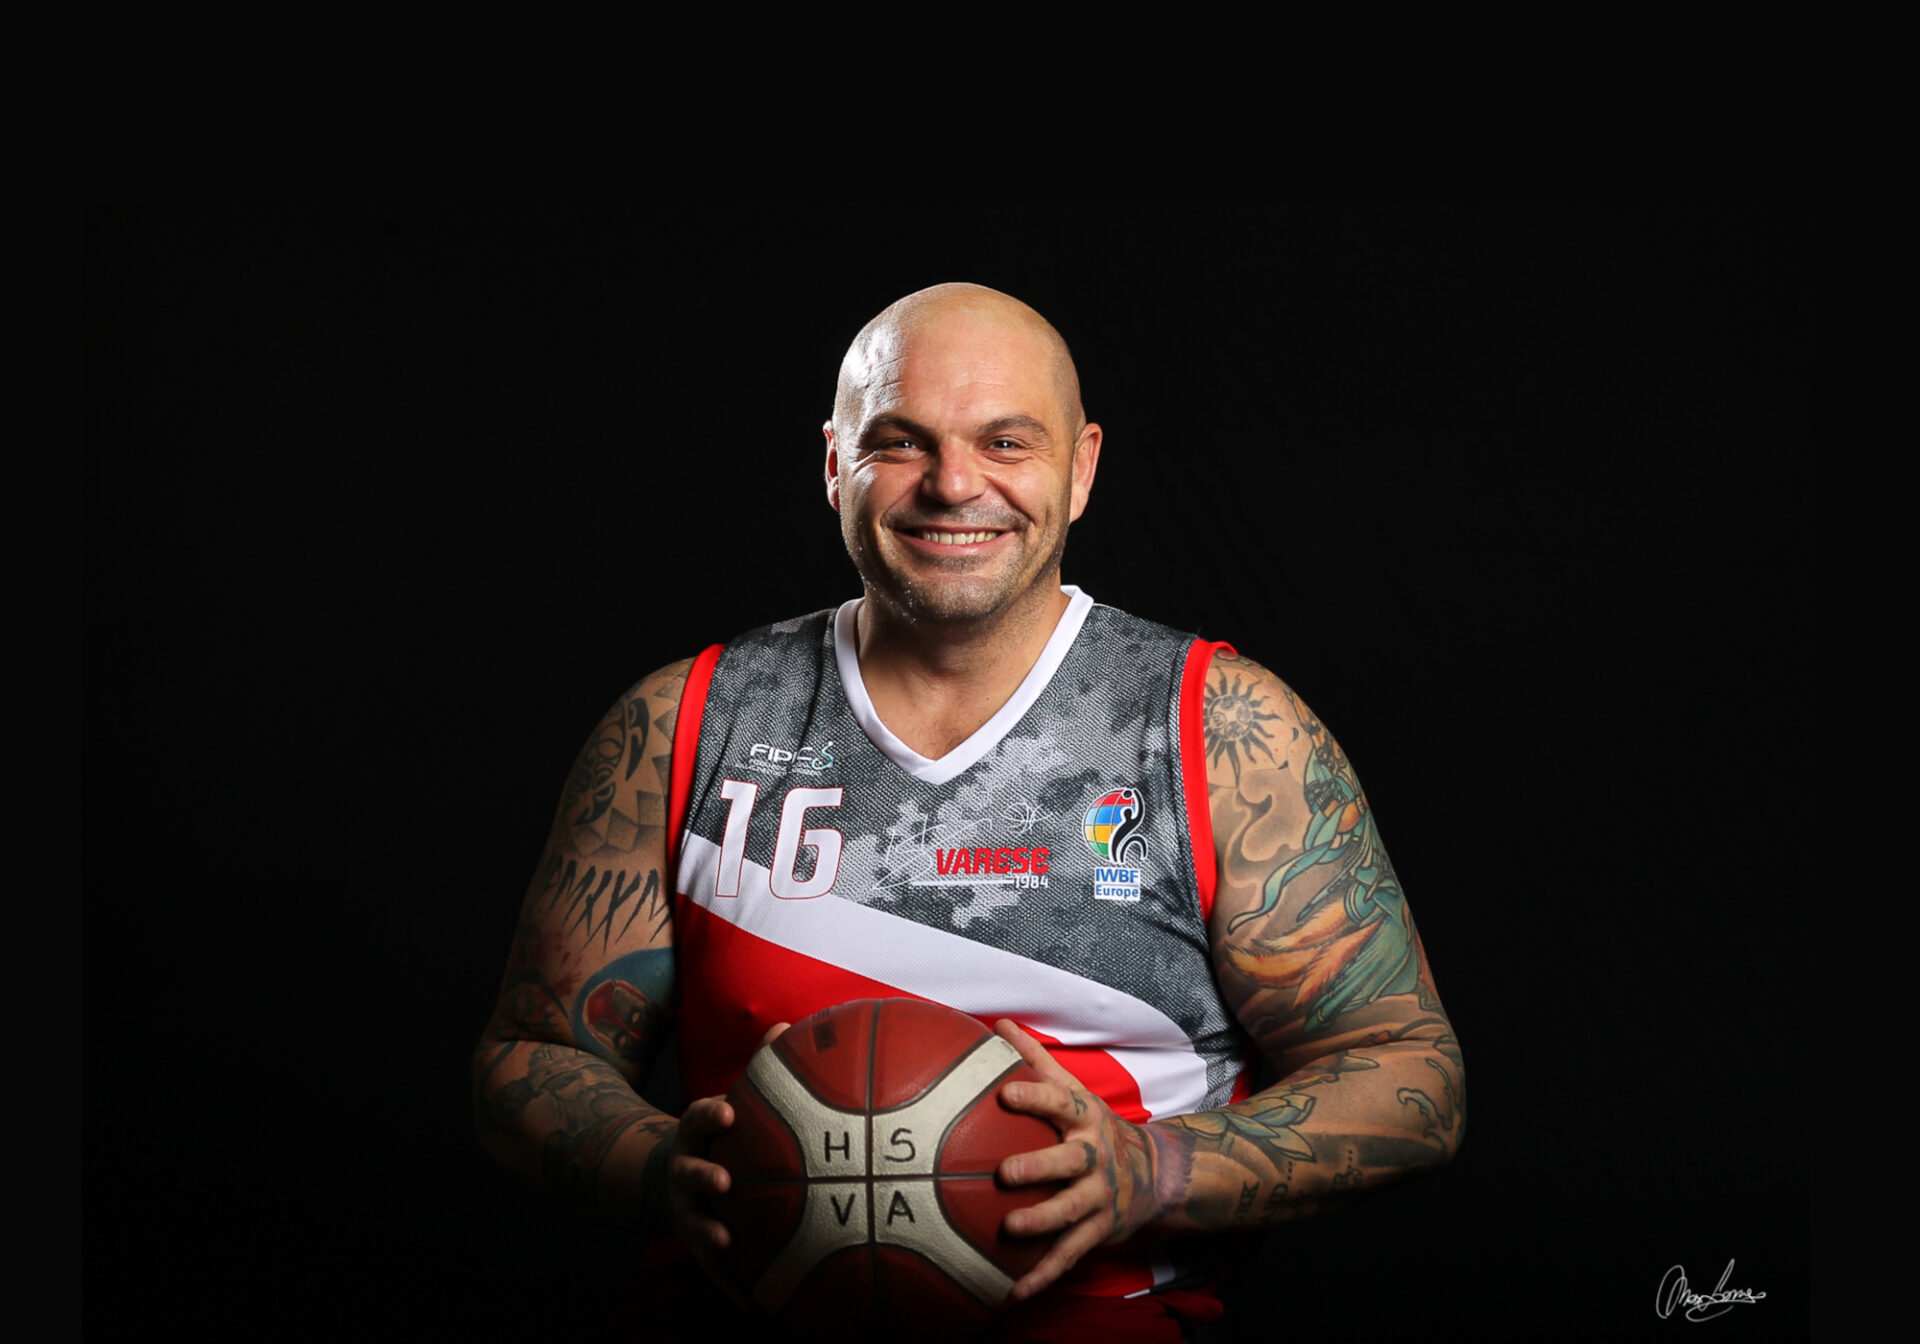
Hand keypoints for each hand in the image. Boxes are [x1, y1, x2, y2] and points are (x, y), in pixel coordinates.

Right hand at [667, 1022, 789, 1287]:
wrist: (666, 1178)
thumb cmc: (719, 1134)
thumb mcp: (730, 1100)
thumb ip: (758, 1068)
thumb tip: (783, 1024)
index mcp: (696, 1133)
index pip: (698, 1118)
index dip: (710, 1115)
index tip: (727, 1113)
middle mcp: (685, 1170)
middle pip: (688, 1172)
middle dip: (702, 1176)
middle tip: (724, 1181)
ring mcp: (685, 1209)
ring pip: (692, 1221)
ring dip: (707, 1231)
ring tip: (725, 1240)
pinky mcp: (694, 1241)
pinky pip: (713, 1268)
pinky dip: (731, 1286)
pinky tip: (754, 1305)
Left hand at [992, 1019, 1164, 1300]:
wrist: (1156, 1173)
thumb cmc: (1095, 1127)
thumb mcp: (1074, 1090)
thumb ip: (1035, 1060)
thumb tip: (998, 1023)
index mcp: (1085, 1119)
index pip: (1060, 1101)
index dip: (1035, 1096)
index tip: (1005, 1093)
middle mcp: (1095, 1158)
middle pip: (1070, 1161)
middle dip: (1039, 1166)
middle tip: (1004, 1173)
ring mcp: (1099, 1198)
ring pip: (1071, 1212)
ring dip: (1042, 1222)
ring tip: (1010, 1229)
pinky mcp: (1098, 1232)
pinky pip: (1068, 1256)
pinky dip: (1042, 1276)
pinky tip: (1013, 1292)